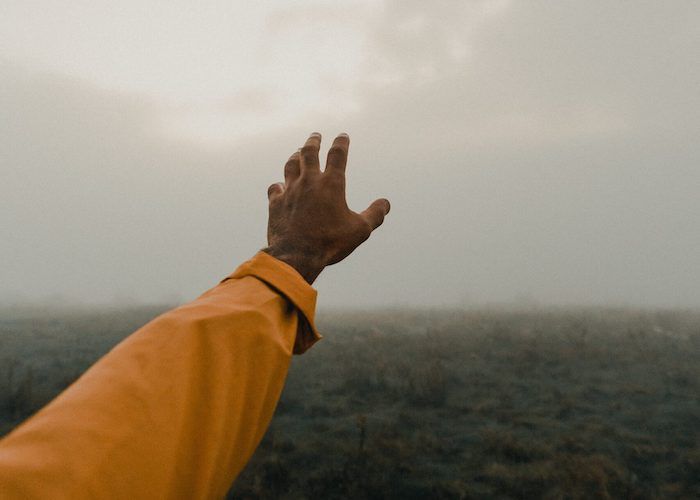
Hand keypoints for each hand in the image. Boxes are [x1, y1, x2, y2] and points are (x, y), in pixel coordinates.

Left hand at [264, 132, 389, 283]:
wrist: (296, 255)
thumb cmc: (330, 243)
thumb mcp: (360, 230)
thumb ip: (375, 215)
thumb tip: (386, 203)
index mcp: (332, 184)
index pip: (338, 155)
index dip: (341, 143)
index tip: (343, 136)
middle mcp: (309, 181)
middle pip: (309, 152)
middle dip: (313, 141)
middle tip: (316, 135)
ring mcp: (290, 191)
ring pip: (290, 165)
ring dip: (295, 156)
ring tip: (297, 152)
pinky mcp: (275, 203)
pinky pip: (275, 188)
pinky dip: (278, 184)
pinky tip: (279, 185)